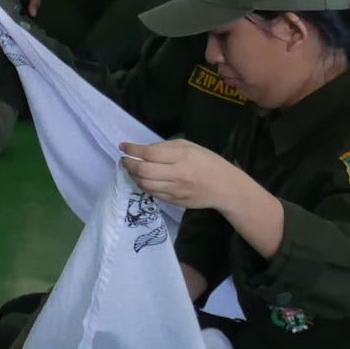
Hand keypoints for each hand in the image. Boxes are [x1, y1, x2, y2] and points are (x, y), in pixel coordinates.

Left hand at [121, 138, 245, 212]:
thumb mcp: (190, 147)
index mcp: (182, 157)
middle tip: (124, 159)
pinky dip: (143, 185)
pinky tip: (143, 179)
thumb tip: (145, 149)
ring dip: (133, 176)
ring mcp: (176, 190)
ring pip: (145, 184)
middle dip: (128, 164)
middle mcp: (177, 174)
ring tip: (131, 169)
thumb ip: (166, 146)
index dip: (132, 149)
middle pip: (143, 170)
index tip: (123, 146)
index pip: (149, 153)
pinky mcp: (175, 201)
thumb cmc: (208, 162)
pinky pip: (153, 193)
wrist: (226, 188)